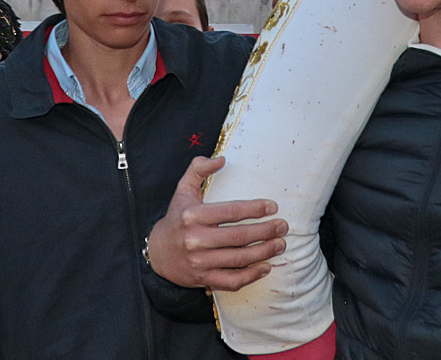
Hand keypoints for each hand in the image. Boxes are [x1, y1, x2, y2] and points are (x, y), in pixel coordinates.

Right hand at [145, 155, 287, 291]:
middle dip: (265, 232)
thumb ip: (199, 169)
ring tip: (280, 244)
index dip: (254, 209)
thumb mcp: (183, 190)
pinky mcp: (203, 279)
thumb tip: (222, 159)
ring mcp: (199, 262)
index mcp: (192, 216)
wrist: (157, 253)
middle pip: (238, 237)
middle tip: (283, 226)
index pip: (229, 211)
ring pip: (238, 259)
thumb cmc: (177, 217)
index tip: (272, 207)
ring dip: (264, 252)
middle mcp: (195, 240)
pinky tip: (266, 267)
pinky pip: (232, 281)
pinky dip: (251, 276)